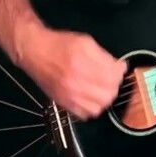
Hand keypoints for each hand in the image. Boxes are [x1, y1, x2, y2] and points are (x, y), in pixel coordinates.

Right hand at [12, 23, 127, 119]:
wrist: (35, 52)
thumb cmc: (59, 45)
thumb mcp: (85, 42)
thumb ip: (104, 56)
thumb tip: (119, 67)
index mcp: (82, 63)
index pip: (113, 75)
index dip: (120, 71)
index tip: (120, 68)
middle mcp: (75, 81)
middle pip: (109, 93)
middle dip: (115, 85)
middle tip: (112, 78)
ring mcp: (69, 95)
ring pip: (99, 106)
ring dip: (105, 97)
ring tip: (103, 88)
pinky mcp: (64, 103)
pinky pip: (86, 114)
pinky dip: (93, 108)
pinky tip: (92, 97)